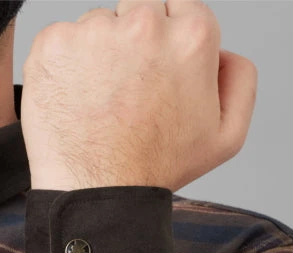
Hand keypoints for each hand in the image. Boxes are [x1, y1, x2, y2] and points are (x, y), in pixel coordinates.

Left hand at [20, 0, 257, 191]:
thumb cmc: (156, 170)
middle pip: (137, 12)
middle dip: (132, 45)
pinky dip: (62, 66)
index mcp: (192, 35)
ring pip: (97, 27)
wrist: (96, 194)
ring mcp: (94, 31)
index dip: (165, 45)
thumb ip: (239, 79)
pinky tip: (72, 101)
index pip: (178, 9)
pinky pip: (59, 41)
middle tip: (124, 94)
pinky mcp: (53, 45)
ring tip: (97, 104)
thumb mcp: (226, 136)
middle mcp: (144, 23)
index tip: (152, 76)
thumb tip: (223, 52)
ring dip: (96, 55)